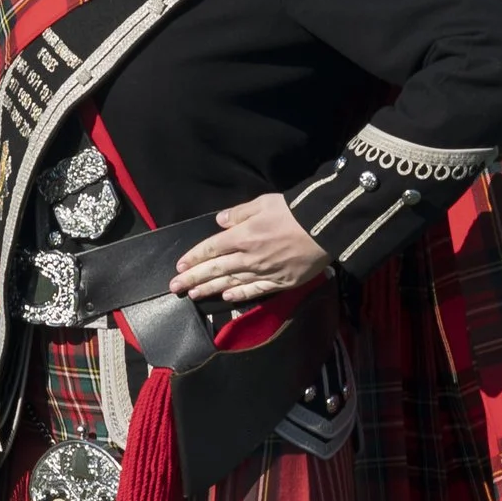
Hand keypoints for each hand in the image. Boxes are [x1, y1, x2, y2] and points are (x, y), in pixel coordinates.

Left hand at [170, 194, 329, 303]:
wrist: (327, 228)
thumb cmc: (295, 211)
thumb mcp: (264, 202)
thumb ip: (239, 213)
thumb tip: (220, 222)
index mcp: (243, 236)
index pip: (211, 248)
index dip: (194, 258)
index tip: (179, 266)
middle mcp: (249, 257)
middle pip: (215, 269)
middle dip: (193, 278)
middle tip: (174, 288)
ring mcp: (264, 272)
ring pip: (231, 283)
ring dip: (210, 289)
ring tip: (193, 295)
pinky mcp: (280, 282)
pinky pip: (255, 291)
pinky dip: (239, 295)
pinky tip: (226, 298)